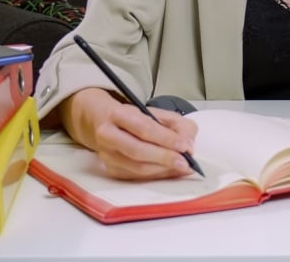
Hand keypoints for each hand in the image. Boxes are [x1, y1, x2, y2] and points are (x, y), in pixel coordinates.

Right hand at [59, 87, 198, 179]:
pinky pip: (136, 177)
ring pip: (137, 168)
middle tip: (185, 162)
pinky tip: (169, 172)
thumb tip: (188, 144)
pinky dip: (156, 175)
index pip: (143, 128)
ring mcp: (106, 155)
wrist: (101, 123)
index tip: (185, 145)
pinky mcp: (110, 169)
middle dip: (165, 158)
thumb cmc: (131, 118)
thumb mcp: (154, 112)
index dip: (166, 138)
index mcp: (117, 114)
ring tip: (181, 168)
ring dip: (163, 170)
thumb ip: (176, 124)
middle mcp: (107, 135)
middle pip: (137, 150)